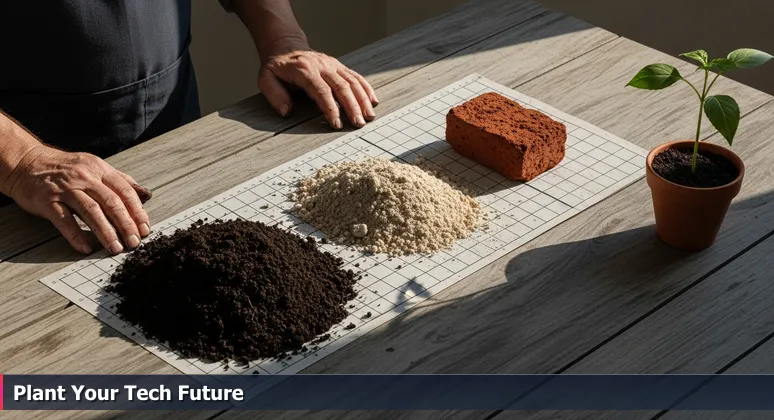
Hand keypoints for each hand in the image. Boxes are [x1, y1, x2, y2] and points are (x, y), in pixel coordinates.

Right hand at [7, 145, 151, 254]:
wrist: (27, 162)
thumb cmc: (65, 168)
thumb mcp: (95, 167)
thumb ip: (120, 181)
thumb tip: (146, 195)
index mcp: (99, 169)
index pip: (125, 191)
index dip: (137, 211)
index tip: (145, 228)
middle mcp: (84, 177)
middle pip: (111, 202)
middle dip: (126, 224)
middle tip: (134, 242)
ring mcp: (65, 189)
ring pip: (91, 211)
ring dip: (106, 232)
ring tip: (115, 247)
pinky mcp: (47, 201)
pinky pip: (64, 220)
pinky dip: (76, 235)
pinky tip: (86, 248)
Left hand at [259, 48, 378, 128]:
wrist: (286, 46)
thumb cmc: (276, 67)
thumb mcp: (266, 79)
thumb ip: (275, 95)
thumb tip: (287, 112)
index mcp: (305, 70)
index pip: (322, 91)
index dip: (331, 108)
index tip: (337, 124)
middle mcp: (322, 66)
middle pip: (342, 87)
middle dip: (352, 107)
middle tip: (359, 124)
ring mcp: (333, 65)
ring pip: (352, 81)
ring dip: (363, 100)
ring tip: (369, 116)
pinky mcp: (339, 66)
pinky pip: (356, 76)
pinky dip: (366, 88)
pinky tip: (373, 101)